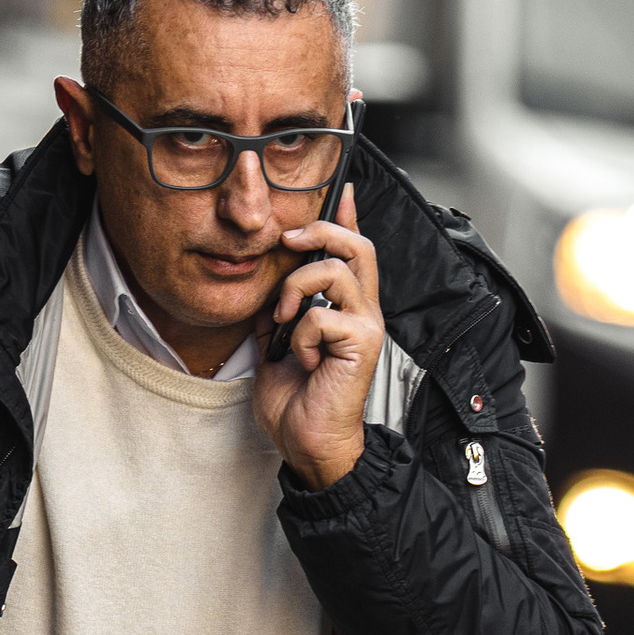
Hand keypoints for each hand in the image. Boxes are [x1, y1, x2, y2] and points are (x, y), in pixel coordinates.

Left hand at [251, 188, 380, 491]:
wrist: (307, 444)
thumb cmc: (298, 403)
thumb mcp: (276, 345)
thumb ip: (278, 312)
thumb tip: (268, 283)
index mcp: (346, 309)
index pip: (353, 251)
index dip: (347, 217)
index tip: (339, 190)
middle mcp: (363, 312)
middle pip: (356, 245)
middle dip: (321, 231)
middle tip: (289, 239)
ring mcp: (365, 327)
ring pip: (334, 271)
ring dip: (296, 288)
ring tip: (284, 319)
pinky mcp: (362, 344)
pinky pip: (322, 316)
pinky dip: (300, 336)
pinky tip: (302, 360)